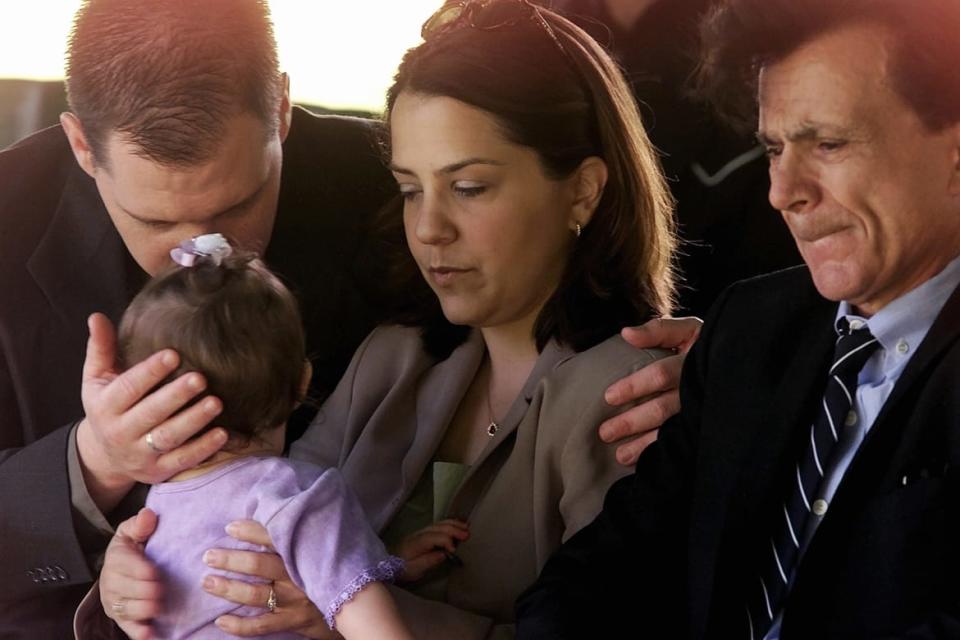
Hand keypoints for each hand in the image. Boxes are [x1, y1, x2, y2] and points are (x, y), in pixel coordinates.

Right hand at [76, 313, 227, 510]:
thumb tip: (97, 316)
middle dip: (175, 396)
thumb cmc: (108, 406)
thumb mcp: (97, 379)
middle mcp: (121, 433)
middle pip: (150, 414)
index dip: (150, 372)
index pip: (128, 388)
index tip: (173, 354)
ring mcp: (141, 455)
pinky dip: (202, 449)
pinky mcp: (159, 471)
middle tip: (200, 378)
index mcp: (106, 406)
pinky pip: (182, 461)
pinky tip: (222, 433)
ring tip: (216, 402)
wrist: (105, 456)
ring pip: (168, 438)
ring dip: (193, 421)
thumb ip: (101, 348)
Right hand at [100, 509, 162, 639]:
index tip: (155, 571)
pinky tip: (150, 634)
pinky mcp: (121, 617)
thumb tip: (148, 515)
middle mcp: (111, 582)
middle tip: (162, 589)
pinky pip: (127, 627)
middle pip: (128, 590)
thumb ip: (140, 524)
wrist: (122, 567)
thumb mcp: (134, 531)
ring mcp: (115, 602)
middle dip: (147, 590)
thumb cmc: (133, 547)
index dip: (143, 570)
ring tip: (160, 606)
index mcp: (116, 558)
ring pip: (128, 609)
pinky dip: (138, 632)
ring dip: (145, 609)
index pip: (127, 566)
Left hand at [202, 520, 335, 638]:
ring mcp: (295, 600)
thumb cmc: (335, 568)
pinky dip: (239, 625)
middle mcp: (299, 575)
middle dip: (231, 560)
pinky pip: (261, 626)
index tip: (229, 527)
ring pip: (255, 594)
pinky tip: (221, 621)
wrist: (358, 603)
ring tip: (208, 582)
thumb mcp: (326, 544)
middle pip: (259, 566)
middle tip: (209, 556)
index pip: (275, 537)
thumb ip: (305, 532)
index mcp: (305, 552)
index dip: (251, 531)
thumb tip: (279, 513)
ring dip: (228, 588)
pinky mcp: (294, 621)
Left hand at [391, 519, 469, 581]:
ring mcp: (421, 531)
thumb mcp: (414, 570)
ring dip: (453, 524)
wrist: (387, 563)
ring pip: (439, 524)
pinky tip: (457, 526)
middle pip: (438, 527)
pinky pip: (438, 525)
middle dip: (454, 529)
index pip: (434, 537)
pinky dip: (449, 524)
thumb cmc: (402, 568)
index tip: (455, 550)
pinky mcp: (423, 533)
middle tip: (468, 535)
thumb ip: (429, 561)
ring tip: (466, 528)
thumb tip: (444, 554)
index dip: (446, 541)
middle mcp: (420, 534)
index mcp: (417, 543)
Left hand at [599, 317, 702, 465]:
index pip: (660, 375)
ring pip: (671, 432)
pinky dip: (664, 454)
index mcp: (691, 363)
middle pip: (662, 409)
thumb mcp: (688, 330)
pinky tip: (647, 465)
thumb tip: (626, 334)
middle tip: (605, 433)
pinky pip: (684, 444)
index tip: (608, 397)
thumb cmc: (705, 345)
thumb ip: (658, 331)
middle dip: (632, 422)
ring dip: (644, 446)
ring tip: (620, 457)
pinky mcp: (705, 429)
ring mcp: (703, 412)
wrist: (742, 363)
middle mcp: (698, 390)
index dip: (634, 386)